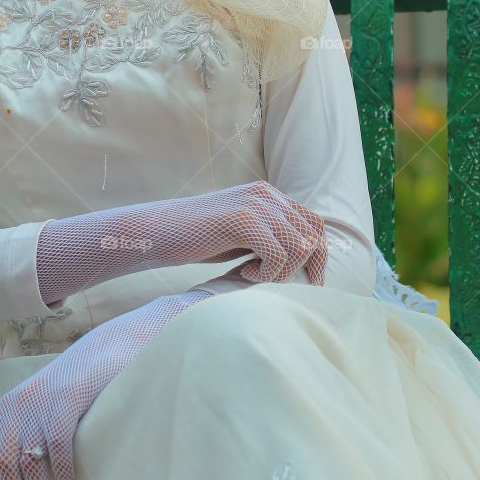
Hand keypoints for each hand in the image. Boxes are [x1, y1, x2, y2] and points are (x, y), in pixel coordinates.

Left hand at [0, 290, 210, 479]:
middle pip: (5, 466)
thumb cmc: (78, 383)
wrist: (108, 347)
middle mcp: (18, 405)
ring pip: (29, 462)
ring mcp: (41, 401)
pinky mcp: (66, 398)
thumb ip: (28, 430)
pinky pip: (57, 445)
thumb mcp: (43, 404)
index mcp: (8, 408)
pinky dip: (61, 472)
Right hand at [204, 181, 328, 285]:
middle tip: (279, 285)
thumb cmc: (199, 238)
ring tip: (253, 276)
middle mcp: (266, 194)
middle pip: (313, 235)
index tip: (313, 284)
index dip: (320, 256)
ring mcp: (256, 204)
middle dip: (304, 268)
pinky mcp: (243, 219)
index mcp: (268, 195)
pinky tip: (244, 274)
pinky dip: (266, 274)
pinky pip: (278, 255)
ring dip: (282, 272)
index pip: (314, 223)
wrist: (159, 232)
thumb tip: (305, 259)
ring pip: (299, 247)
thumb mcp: (242, 234)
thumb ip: (269, 236)